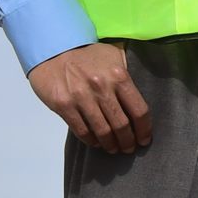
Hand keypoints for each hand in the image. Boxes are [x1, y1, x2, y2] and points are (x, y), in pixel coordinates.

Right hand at [31, 41, 150, 151]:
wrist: (53, 49)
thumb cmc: (86, 55)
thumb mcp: (113, 57)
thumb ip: (126, 77)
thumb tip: (136, 102)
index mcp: (119, 76)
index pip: (139, 110)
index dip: (144, 130)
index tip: (144, 139)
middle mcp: (102, 87)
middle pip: (122, 125)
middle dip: (128, 142)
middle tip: (129, 148)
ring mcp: (81, 97)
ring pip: (102, 131)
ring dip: (110, 145)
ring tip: (113, 148)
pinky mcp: (63, 105)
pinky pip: (82, 130)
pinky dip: (91, 140)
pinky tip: (96, 142)